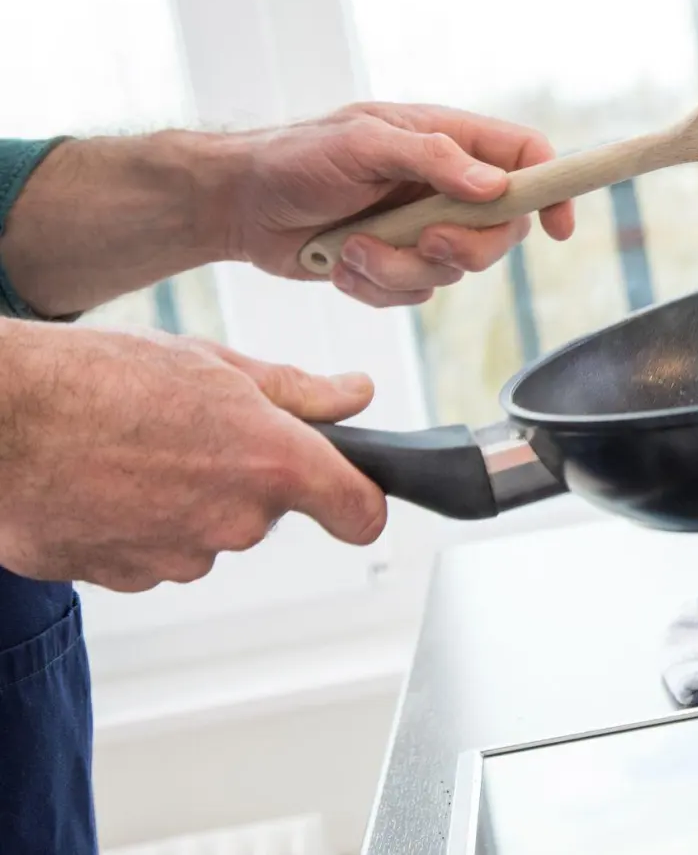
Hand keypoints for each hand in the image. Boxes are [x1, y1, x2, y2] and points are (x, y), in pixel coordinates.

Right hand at [0, 322, 386, 591]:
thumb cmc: (94, 379)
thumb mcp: (211, 362)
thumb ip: (295, 389)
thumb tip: (355, 394)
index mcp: (273, 462)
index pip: (359, 512)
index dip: (359, 504)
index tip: (353, 497)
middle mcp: (237, 520)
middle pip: (267, 511)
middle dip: (240, 476)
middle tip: (186, 431)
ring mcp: (181, 557)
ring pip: (207, 532)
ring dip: (184, 500)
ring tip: (130, 450)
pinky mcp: (129, 579)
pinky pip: (155, 552)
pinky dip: (137, 525)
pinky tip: (100, 482)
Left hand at [228, 102, 577, 306]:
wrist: (235, 206)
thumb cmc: (293, 158)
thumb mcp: (361, 143)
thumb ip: (432, 158)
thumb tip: (495, 184)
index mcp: (447, 141)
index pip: (526, 158)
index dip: (553, 189)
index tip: (558, 227)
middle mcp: (443, 186)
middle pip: (501, 232)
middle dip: (463, 248)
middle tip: (424, 240)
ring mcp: (420, 229)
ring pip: (452, 273)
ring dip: (400, 268)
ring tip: (353, 246)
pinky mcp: (394, 265)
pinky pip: (413, 294)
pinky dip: (375, 286)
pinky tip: (341, 262)